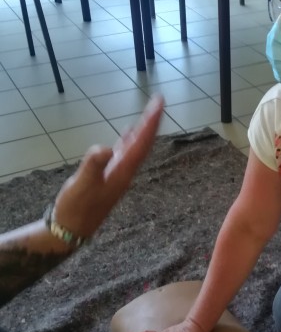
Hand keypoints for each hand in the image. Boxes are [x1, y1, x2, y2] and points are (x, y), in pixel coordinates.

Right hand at [52, 95, 163, 238]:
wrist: (71, 230)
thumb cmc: (75, 208)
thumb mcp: (82, 184)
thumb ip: (94, 165)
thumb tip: (106, 148)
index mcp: (123, 172)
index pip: (142, 143)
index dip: (150, 122)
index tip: (159, 103)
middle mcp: (126, 172)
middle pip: (144, 143)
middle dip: (151, 122)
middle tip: (158, 101)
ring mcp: (118, 175)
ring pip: (136, 148)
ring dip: (143, 130)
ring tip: (149, 113)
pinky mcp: (109, 177)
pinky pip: (125, 153)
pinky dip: (129, 140)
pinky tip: (128, 135)